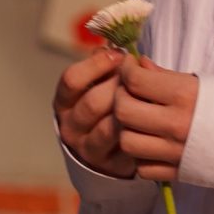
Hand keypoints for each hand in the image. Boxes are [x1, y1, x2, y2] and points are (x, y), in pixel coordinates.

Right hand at [53, 45, 138, 176]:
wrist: (111, 150)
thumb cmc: (108, 106)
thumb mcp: (99, 83)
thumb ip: (105, 66)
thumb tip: (114, 47)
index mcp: (64, 103)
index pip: (71, 80)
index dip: (96, 64)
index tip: (119, 55)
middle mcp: (70, 128)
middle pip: (93, 103)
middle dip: (119, 87)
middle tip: (139, 78)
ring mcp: (88, 149)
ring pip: (110, 127)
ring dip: (131, 110)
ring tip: (145, 98)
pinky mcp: (110, 165)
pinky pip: (127, 146)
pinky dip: (140, 130)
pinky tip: (150, 119)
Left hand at [115, 54, 197, 183]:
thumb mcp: (204, 83)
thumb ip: (167, 77)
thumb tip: (139, 65)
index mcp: (185, 95)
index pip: (135, 79)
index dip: (125, 70)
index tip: (129, 67)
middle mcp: (176, 124)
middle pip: (123, 110)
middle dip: (119, 98)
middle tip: (128, 93)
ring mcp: (175, 152)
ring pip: (127, 141)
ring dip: (126, 129)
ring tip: (137, 121)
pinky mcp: (178, 173)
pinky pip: (142, 168)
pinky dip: (140, 157)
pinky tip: (150, 145)